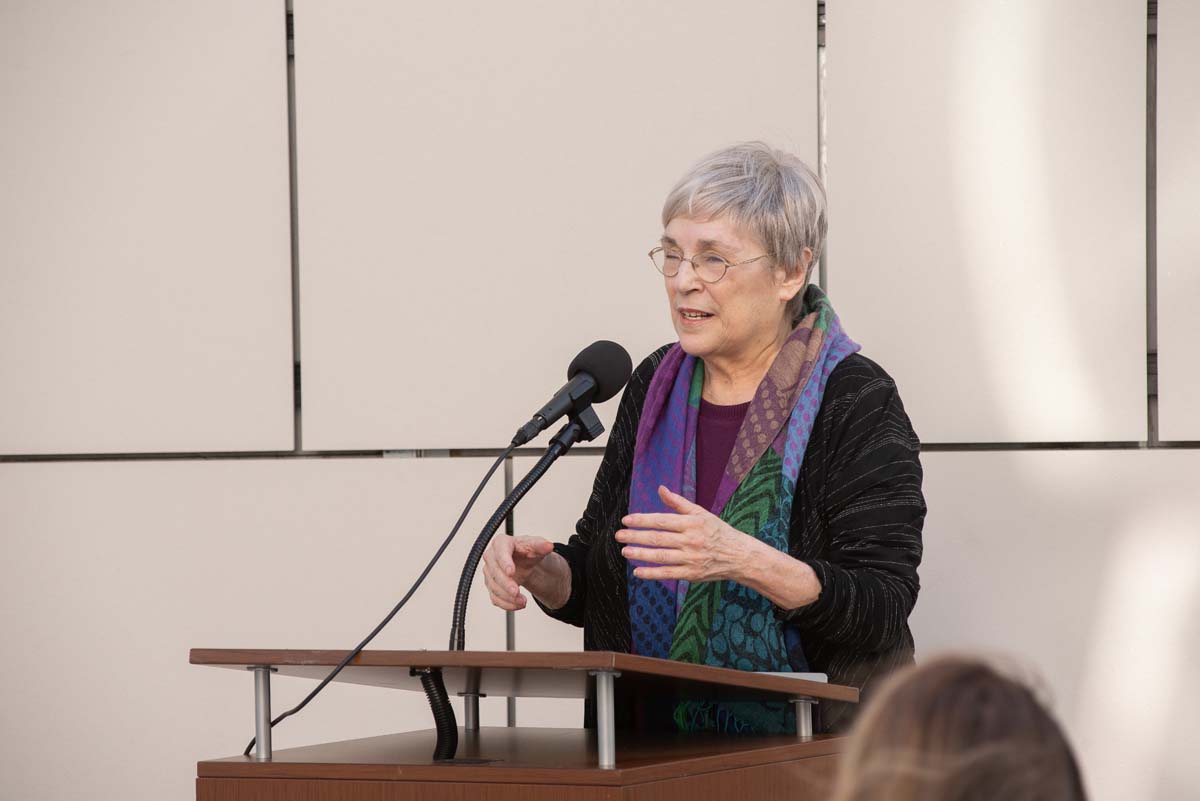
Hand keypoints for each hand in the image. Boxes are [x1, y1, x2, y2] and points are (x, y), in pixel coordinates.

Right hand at [481, 534, 555, 610]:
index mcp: (501, 542)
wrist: (525, 562)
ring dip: (507, 597)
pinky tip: (518, 605)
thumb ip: (541, 545)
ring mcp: (490, 572)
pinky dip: (506, 604)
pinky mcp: (492, 586)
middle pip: (494, 571)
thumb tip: (549, 546)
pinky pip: (495, 598)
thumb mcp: (536, 546)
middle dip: (505, 584)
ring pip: (493, 587)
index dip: (504, 562)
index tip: (511, 572)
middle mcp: (491, 556)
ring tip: (522, 601)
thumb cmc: (527, 551)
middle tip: (516, 592)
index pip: (500, 550)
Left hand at [617, 485, 758, 582]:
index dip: (642, 520)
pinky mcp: (692, 574)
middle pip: (658, 538)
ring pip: (661, 557)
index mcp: (691, 523)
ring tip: (625, 551)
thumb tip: (660, 489)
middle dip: (636, 536)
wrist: (738, 555)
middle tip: (619, 535)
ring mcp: (691, 558)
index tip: (626, 520)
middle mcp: (690, 540)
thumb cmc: (717, 531)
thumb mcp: (700, 513)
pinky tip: (638, 571)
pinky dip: (652, 573)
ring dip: (641, 554)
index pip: (662, 521)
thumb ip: (678, 502)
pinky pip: (668, 573)